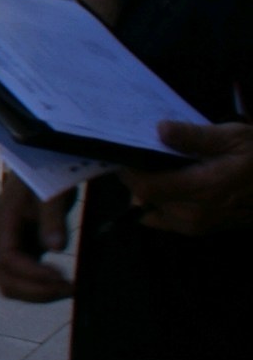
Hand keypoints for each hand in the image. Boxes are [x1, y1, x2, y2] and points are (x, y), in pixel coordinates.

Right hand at [0, 172, 75, 301]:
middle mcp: (1, 239)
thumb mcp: (52, 192)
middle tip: (70, 288)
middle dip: (35, 291)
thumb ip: (52, 218)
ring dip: (38, 293)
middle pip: (4, 279)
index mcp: (2, 222)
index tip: (62, 277)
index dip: (32, 273)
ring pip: (11, 284)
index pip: (7, 259)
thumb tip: (56, 248)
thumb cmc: (46, 174)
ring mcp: (11, 247)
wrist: (42, 166)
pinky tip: (64, 282)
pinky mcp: (24, 251)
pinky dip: (41, 287)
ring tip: (69, 288)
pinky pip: (24, 279)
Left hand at [127, 119, 252, 235]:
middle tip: (144, 157)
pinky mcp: (203, 230)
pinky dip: (161, 203)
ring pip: (151, 213)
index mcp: (202, 190)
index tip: (126, 152)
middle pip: (143, 201)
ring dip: (148, 193)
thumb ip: (194, 136)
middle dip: (137, 179)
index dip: (129, 171)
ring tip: (160, 169)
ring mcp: (198, 226)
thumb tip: (160, 129)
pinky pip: (167, 220)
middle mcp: (195, 214)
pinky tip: (174, 183)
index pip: (145, 188)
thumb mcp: (234, 138)